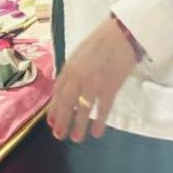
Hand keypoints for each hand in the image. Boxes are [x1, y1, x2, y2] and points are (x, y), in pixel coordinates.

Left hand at [47, 17, 138, 142]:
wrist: (122, 34)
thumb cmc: (101, 42)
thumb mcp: (79, 55)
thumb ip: (72, 71)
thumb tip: (66, 89)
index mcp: (69, 67)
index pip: (58, 92)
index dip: (54, 109)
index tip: (50, 122)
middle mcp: (78, 77)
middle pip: (66, 103)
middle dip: (61, 120)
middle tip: (58, 136)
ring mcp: (93, 82)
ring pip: (82, 108)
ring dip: (78, 125)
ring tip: (75, 138)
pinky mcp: (110, 87)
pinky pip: (102, 108)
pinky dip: (99, 121)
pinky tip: (97, 132)